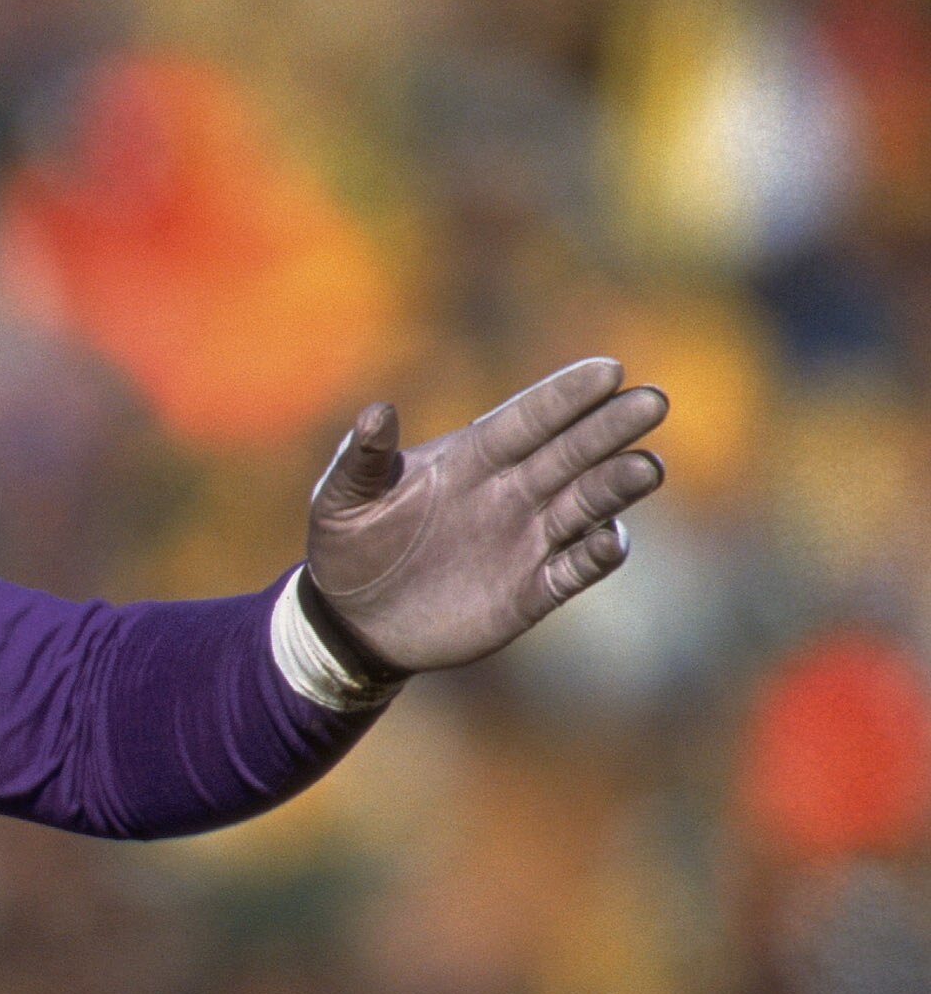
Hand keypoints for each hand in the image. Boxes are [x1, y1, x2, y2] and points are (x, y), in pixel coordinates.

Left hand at [304, 359, 668, 674]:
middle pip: (571, 452)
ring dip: (617, 486)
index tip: (608, 370)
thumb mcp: (340, 500)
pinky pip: (574, 568)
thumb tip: (376, 411)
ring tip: (647, 468)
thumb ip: (360, 458)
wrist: (350, 623)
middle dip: (610, 428)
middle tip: (652, 402)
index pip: (527, 419)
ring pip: (586, 504)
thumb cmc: (345, 549)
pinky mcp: (532, 590)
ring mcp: (526, 539)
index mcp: (471, 458)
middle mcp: (511, 491)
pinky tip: (610, 540)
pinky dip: (596, 555)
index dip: (565, 397)